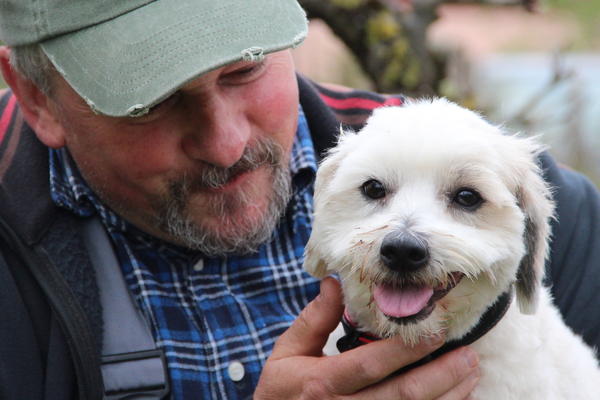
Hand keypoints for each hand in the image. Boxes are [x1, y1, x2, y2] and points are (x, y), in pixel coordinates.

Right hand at [254, 277, 479, 398]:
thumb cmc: (281, 391)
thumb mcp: (288, 353)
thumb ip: (313, 319)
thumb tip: (335, 282)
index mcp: (322, 383)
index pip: (370, 364)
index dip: (405, 349)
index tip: (435, 331)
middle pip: (401, 395)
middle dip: (441, 375)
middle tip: (469, 354)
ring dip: (447, 395)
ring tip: (471, 372)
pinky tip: (458, 398)